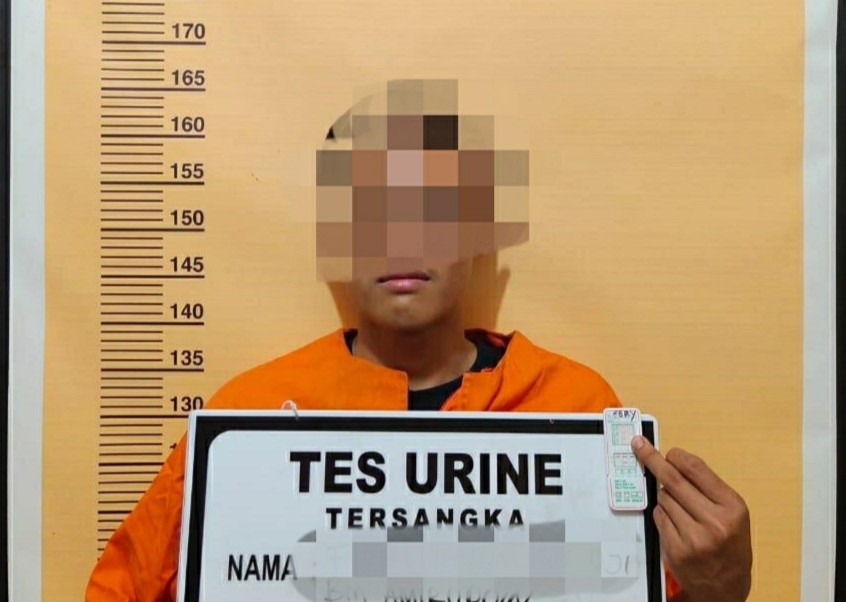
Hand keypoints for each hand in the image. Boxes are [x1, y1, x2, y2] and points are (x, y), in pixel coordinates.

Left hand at [631, 436, 751, 601]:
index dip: (676, 456)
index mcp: (732, 507)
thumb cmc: (730, 544)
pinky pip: (658, 517)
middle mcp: (715, 522)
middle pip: (673, 480)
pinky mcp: (676, 550)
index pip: (696, 470)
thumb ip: (708, 487)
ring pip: (663, 498)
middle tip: (639, 447)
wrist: (727, 586)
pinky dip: (662, 514)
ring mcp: (694, 538)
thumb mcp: (732, 513)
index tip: (666, 450)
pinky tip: (675, 523)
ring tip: (681, 509)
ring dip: (664, 496)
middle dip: (653, 460)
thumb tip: (674, 460)